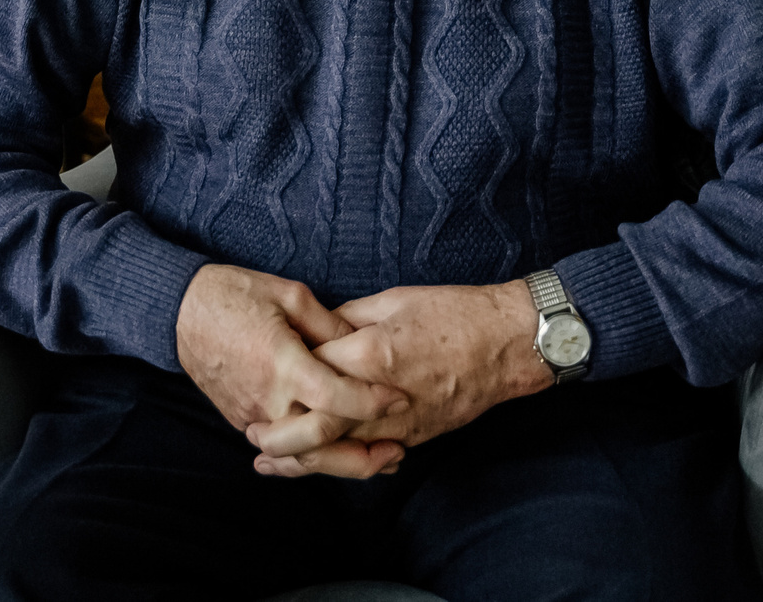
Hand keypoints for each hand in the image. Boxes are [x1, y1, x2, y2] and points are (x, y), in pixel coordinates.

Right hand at [175, 264, 408, 480]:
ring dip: (340, 463)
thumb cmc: (236, 294)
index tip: (400, 398)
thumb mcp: (290, 295)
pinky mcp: (242, 420)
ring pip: (301, 455)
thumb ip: (331, 325)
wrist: (181, 312)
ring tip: (378, 459)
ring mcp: (252, 415)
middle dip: (363, 456)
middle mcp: (267, 398)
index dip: (372, 401)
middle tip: (398, 451)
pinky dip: (312, 452)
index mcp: (282, 363)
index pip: (335, 397)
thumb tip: (365, 346)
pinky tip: (339, 449)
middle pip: (320, 444)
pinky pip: (282, 446)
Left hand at [245, 281, 548, 475]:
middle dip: (280, 438)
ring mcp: (400, 423)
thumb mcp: (395, 300)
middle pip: (316, 428)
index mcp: (370, 353)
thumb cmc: (456, 314)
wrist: (509, 344)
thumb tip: (318, 330)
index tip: (262, 374)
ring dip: (302, 461)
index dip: (283, 376)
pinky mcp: (415, 436)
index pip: (310, 373)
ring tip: (270, 462)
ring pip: (340, 453)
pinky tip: (319, 462)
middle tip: (253, 436)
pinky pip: (370, 455)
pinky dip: (341, 461)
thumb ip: (349, 318)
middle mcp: (380, 396)